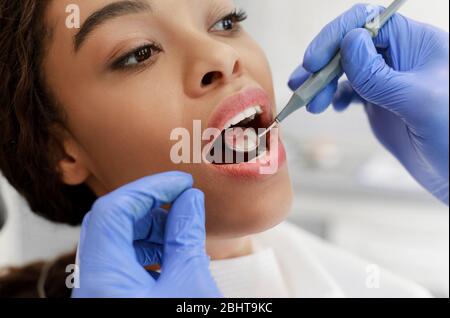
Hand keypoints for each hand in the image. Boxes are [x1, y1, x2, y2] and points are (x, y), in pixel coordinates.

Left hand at [72, 171, 221, 297]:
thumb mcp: (190, 283)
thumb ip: (186, 236)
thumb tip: (190, 199)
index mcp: (103, 276)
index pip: (113, 209)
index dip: (149, 188)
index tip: (180, 183)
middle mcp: (92, 282)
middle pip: (112, 222)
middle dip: (150, 206)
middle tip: (182, 200)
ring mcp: (100, 290)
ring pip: (117, 242)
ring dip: (151, 228)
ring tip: (182, 230)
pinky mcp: (112, 297)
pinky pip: (122, 262)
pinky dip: (148, 250)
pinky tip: (173, 255)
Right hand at [288, 4, 448, 203]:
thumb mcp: (418, 102)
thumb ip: (380, 75)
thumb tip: (349, 42)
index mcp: (415, 45)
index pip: (367, 23)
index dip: (336, 36)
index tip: (313, 62)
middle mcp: (399, 58)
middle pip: (350, 45)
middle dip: (322, 64)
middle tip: (301, 87)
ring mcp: (388, 80)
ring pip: (346, 68)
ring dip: (322, 82)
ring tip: (310, 103)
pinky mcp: (380, 101)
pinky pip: (350, 90)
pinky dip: (334, 96)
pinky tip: (331, 107)